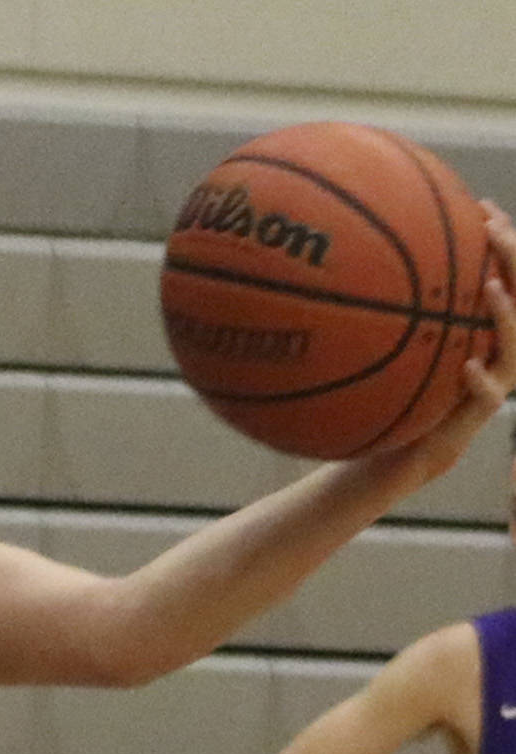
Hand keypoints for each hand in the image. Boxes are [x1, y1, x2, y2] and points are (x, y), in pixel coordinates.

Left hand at [398, 200, 515, 478]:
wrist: (402, 445)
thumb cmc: (398, 387)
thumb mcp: (393, 343)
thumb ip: (390, 309)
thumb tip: (356, 258)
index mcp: (482, 327)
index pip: (505, 275)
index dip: (503, 241)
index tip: (482, 205)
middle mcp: (496, 348)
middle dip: (513, 260)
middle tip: (493, 230)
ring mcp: (493, 379)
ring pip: (515, 345)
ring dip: (506, 315)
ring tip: (492, 288)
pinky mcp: (479, 411)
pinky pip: (487, 395)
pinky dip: (479, 380)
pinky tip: (466, 364)